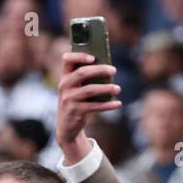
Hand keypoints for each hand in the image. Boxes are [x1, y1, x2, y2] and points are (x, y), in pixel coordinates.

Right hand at [56, 51, 121, 165]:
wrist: (67, 127)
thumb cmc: (77, 102)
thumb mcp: (76, 89)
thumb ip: (87, 77)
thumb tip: (109, 68)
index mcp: (65, 77)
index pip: (67, 60)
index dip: (79, 56)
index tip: (93, 57)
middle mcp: (64, 86)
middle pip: (82, 72)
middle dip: (100, 69)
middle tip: (114, 70)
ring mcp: (68, 99)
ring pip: (90, 89)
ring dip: (106, 88)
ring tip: (118, 89)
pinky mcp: (75, 111)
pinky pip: (94, 106)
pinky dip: (108, 105)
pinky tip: (118, 104)